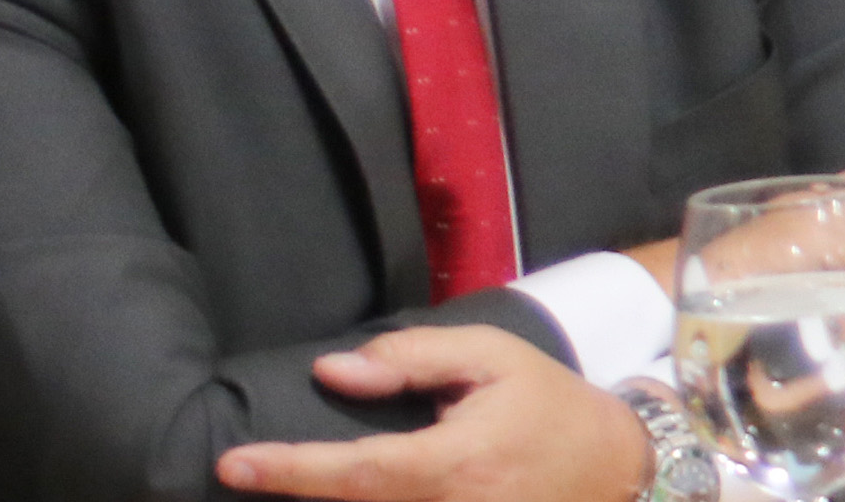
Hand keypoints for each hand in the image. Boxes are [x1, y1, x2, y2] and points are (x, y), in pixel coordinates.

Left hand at [217, 326, 646, 500]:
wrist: (610, 467)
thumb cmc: (547, 404)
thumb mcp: (493, 356)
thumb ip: (413, 357)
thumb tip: (332, 370)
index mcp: (454, 461)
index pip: (357, 472)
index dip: (291, 470)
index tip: (234, 464)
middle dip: (295, 492)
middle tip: (247, 472)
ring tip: (283, 480)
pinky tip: (339, 492)